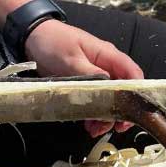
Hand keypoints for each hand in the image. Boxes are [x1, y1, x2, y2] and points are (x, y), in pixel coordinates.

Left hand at [24, 18, 143, 135]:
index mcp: (108, 55)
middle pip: (123, 92)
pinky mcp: (83, 84)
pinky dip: (93, 113)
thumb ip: (92, 74)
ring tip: (94, 129)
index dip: (136, 95)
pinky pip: (94, 100)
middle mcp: (106, 66)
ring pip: (109, 99)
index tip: (130, 114)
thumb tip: (111, 89)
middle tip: (113, 128)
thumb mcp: (71, 59)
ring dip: (105, 116)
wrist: (29, 37)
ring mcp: (95, 75)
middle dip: (119, 111)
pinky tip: (87, 124)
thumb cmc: (53, 42)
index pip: (133, 75)